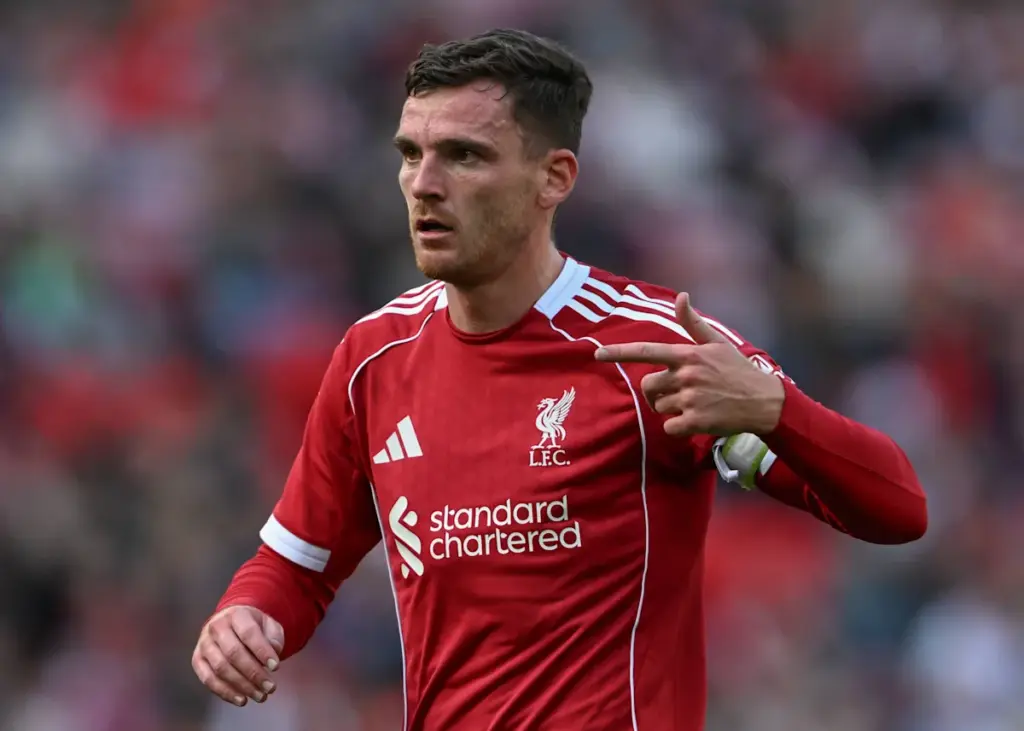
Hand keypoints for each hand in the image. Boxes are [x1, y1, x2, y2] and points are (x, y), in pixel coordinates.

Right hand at [192, 605, 283, 706]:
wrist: (232, 623)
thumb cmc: (254, 627)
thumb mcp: (269, 626)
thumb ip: (274, 639)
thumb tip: (273, 657)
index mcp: (236, 614)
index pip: (248, 633)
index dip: (262, 651)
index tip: (276, 667)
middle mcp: (216, 627)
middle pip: (233, 653)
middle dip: (253, 673)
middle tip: (270, 688)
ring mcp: (204, 644)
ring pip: (220, 668)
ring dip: (241, 686)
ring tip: (260, 696)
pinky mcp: (197, 660)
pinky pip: (208, 679)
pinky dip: (225, 692)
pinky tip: (242, 700)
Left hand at [595, 293, 784, 436]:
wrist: (764, 402)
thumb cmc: (738, 371)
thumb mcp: (717, 343)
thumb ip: (693, 323)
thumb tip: (681, 295)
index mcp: (688, 355)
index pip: (646, 351)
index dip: (619, 353)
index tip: (597, 354)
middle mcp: (686, 375)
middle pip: (648, 386)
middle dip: (656, 392)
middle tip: (678, 393)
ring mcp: (690, 399)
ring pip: (659, 408)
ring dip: (671, 409)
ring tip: (695, 404)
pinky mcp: (695, 422)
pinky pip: (669, 427)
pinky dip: (678, 428)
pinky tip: (696, 421)